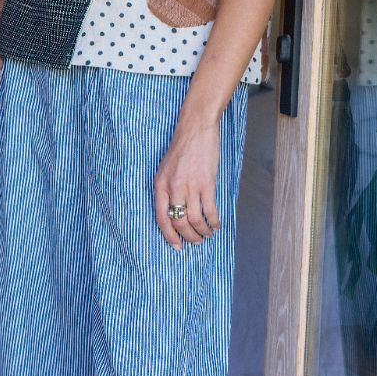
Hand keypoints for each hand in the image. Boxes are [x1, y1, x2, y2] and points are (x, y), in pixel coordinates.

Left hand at [154, 117, 220, 248]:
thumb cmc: (181, 148)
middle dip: (188, 236)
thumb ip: (167, 189)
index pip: (161, 218)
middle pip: (179, 222)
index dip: (168, 235)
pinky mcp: (206, 182)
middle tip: (195, 242)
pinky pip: (210, 209)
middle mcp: (173, 188)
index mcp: (160, 185)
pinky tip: (216, 225)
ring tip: (207, 234)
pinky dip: (214, 221)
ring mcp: (190, 186)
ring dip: (202, 231)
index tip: (176, 246)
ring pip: (195, 219)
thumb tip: (173, 212)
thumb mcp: (165, 169)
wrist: (195, 129)